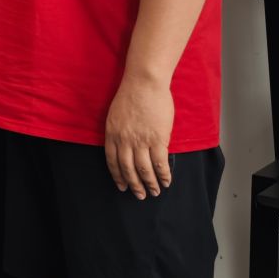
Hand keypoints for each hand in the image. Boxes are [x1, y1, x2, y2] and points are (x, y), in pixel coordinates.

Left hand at [104, 76, 174, 198]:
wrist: (144, 82)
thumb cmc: (131, 94)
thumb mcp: (116, 114)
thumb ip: (119, 132)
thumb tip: (126, 147)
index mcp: (112, 133)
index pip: (112, 161)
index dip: (117, 176)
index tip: (121, 186)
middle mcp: (124, 140)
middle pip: (128, 168)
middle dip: (134, 184)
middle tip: (140, 195)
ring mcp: (141, 140)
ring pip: (144, 169)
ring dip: (150, 183)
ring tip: (155, 192)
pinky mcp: (157, 138)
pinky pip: (160, 162)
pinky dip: (164, 174)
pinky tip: (166, 181)